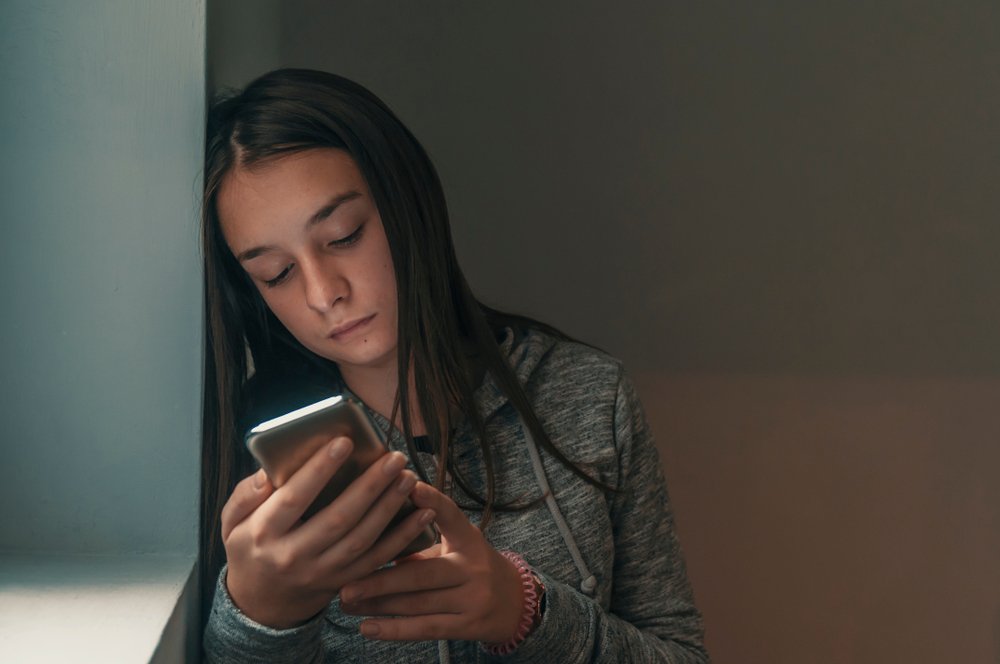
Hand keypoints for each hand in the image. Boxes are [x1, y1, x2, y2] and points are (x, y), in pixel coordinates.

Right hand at [220, 437, 436, 628]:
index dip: (319, 470)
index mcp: (264, 534)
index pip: (294, 499)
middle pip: (338, 518)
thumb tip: (269, 471)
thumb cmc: (251, 547)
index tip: (344, 442)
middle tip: (393, 457)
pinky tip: (422, 513)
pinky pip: (378, 559)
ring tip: (407, 477)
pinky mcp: (345, 582)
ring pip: (363, 539)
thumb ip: (246, 494)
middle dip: (370, 486)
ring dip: (390, 507)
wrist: (263, 602)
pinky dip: (404, 537)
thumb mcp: (231, 522)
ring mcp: (323, 572)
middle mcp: (295, 556)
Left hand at [339, 481, 525, 642]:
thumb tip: (371, 536)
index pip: (452, 516)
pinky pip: (425, 628)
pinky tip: (367, 628)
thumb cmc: (472, 567)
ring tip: (345, 603)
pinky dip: (394, 630)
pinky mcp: (468, 626)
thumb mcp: (457, 548)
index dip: (432, 501)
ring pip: (418, 603)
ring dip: (378, 605)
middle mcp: (473, 568)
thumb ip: (422, 543)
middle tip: (345, 582)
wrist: (515, 603)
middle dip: (380, 579)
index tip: (409, 486)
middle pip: (422, 574)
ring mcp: (473, 598)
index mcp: (470, 540)